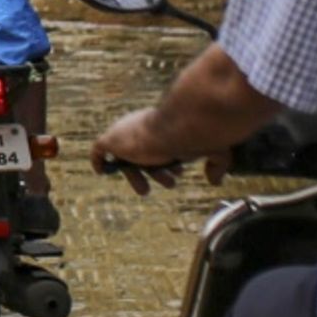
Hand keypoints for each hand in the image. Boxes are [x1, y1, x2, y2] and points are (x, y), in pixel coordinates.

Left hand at [92, 107, 226, 191]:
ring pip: (124, 158)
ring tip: (145, 190)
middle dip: (154, 172)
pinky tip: (102, 172)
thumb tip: (214, 180)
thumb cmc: (194, 136)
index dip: (167, 162)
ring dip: (134, 176)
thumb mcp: (214, 148)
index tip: (178, 174)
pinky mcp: (111, 140)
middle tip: (168, 183)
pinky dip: (99, 162)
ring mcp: (125, 134)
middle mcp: (143, 128)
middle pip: (141, 152)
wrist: (175, 129)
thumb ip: (218, 163)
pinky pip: (98, 150)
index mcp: (163, 126)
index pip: (158, 144)